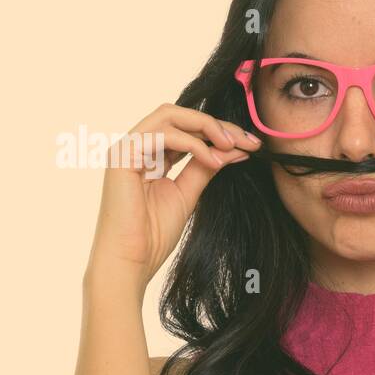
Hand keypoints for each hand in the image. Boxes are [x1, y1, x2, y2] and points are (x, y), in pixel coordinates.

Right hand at [87, 103, 261, 292]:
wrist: (131, 259)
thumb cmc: (154, 234)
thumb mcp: (189, 193)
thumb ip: (206, 167)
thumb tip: (236, 148)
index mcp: (150, 154)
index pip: (187, 128)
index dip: (220, 131)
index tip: (251, 143)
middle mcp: (136, 146)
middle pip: (179, 115)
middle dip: (217, 124)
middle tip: (247, 140)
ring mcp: (127, 148)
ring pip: (170, 115)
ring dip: (206, 127)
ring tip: (232, 146)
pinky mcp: (122, 156)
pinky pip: (163, 135)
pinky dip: (193, 144)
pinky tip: (213, 161)